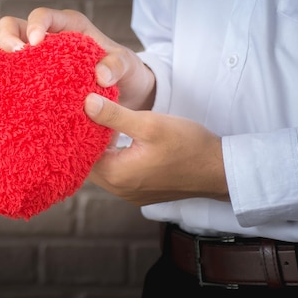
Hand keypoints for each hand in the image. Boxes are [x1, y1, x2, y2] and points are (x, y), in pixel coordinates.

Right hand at [0, 7, 155, 109]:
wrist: (124, 94)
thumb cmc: (125, 72)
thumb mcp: (127, 66)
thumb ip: (117, 66)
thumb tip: (100, 76)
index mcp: (67, 26)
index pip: (42, 15)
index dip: (35, 26)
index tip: (36, 44)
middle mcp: (47, 38)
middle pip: (11, 27)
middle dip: (6, 41)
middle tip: (14, 60)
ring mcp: (36, 59)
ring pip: (5, 52)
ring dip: (1, 64)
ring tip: (4, 81)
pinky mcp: (32, 79)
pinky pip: (12, 76)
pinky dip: (5, 83)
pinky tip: (4, 96)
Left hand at [84, 93, 229, 205]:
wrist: (220, 170)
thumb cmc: (187, 145)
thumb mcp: (149, 124)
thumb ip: (114, 115)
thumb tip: (86, 104)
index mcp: (115, 174)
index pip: (80, 152)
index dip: (77, 131)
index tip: (77, 111)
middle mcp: (118, 189)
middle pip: (89, 162)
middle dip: (86, 140)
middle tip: (85, 114)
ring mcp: (129, 193)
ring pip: (103, 168)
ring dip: (101, 149)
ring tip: (100, 123)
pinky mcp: (140, 192)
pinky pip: (117, 174)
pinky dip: (114, 157)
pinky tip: (118, 139)